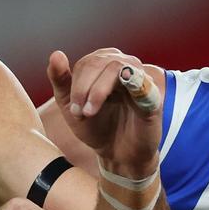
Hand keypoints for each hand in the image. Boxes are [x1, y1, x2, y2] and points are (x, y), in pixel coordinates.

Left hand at [47, 49, 160, 174]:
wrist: (119, 155)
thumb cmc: (96, 127)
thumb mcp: (70, 105)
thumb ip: (60, 79)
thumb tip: (56, 54)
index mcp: (104, 64)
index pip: (86, 63)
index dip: (76, 86)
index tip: (72, 110)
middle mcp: (124, 65)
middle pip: (98, 62)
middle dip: (83, 88)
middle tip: (78, 113)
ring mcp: (140, 78)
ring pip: (116, 68)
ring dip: (97, 91)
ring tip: (89, 112)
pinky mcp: (152, 95)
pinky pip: (141, 83)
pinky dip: (127, 86)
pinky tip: (115, 102)